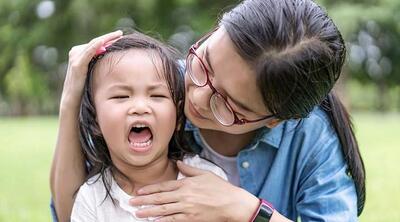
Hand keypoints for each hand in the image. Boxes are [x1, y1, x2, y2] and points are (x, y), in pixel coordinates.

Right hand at [60, 30, 122, 111]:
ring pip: (93, 44)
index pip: (96, 42)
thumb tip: (112, 57)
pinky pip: (88, 52)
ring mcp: (75, 57)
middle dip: (109, 37)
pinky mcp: (77, 64)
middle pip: (96, 41)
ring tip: (118, 35)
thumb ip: (98, 63)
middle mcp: (76, 52)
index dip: (108, 38)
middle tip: (121, 33)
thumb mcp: (94, 72)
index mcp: (79, 53)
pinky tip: (104, 41)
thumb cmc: (85, 88)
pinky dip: (96, 45)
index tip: (120, 36)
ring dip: (106, 38)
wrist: (73, 100)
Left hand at [130, 161, 259, 221]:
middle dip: (143, 200)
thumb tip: (178, 162)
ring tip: (137, 213)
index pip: (164, 186)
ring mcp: (187, 208)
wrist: (233, 204)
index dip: (150, 189)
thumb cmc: (221, 189)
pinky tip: (153, 221)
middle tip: (131, 202)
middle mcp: (184, 196)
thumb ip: (189, 169)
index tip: (139, 191)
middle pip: (160, 198)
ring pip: (163, 210)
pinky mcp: (191, 219)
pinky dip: (162, 220)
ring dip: (148, 211)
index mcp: (186, 184)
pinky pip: (173, 220)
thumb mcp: (205, 174)